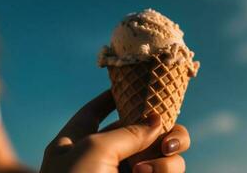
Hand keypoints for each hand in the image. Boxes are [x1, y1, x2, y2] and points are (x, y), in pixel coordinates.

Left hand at [40, 90, 189, 172]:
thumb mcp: (92, 150)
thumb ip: (127, 131)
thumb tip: (157, 119)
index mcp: (78, 141)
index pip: (95, 110)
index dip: (111, 95)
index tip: (131, 82)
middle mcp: (106, 155)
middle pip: (141, 128)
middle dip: (160, 126)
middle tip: (166, 134)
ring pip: (163, 150)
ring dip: (163, 155)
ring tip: (145, 170)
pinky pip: (167, 170)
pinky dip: (165, 170)